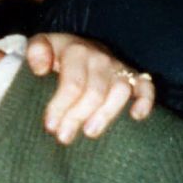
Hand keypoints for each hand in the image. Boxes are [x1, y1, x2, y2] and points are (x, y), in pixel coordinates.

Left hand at [25, 33, 155, 143]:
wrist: (80, 48)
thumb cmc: (56, 54)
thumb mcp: (41, 45)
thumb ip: (36, 51)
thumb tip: (40, 69)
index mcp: (77, 51)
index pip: (72, 83)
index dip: (61, 105)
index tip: (50, 125)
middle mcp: (100, 58)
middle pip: (94, 92)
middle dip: (77, 116)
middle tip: (63, 137)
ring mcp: (119, 68)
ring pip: (119, 91)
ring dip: (106, 114)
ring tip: (90, 132)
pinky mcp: (135, 76)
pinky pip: (147, 87)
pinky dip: (145, 100)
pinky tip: (136, 116)